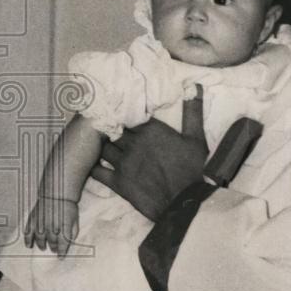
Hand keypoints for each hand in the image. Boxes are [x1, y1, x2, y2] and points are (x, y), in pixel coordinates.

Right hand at [24, 196, 78, 256]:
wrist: (56, 194)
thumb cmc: (68, 206)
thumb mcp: (74, 220)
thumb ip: (72, 232)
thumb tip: (69, 242)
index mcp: (63, 229)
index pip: (62, 245)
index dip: (61, 252)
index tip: (61, 257)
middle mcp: (51, 228)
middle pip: (51, 243)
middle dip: (53, 248)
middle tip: (53, 250)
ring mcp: (41, 225)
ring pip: (40, 240)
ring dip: (42, 245)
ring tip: (44, 247)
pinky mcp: (33, 220)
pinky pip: (28, 234)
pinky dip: (28, 241)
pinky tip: (29, 245)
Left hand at [90, 117, 207, 221]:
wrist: (186, 203)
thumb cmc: (194, 170)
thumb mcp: (197, 138)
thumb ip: (192, 111)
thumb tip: (195, 86)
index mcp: (151, 130)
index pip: (129, 114)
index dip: (124, 113)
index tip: (122, 113)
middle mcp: (133, 143)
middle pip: (112, 128)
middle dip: (110, 127)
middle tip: (108, 125)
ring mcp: (123, 163)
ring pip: (102, 147)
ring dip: (101, 144)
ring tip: (101, 143)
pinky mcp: (118, 182)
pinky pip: (97, 171)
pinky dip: (93, 165)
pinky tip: (92, 163)